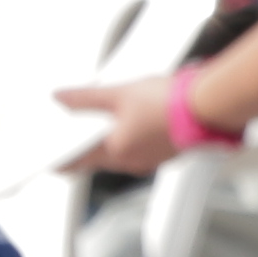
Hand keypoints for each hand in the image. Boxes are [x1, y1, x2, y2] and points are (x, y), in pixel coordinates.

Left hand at [56, 74, 176, 178]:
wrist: (208, 107)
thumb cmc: (170, 104)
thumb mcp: (118, 94)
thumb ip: (85, 97)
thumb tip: (62, 97)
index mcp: (115, 152)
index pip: (76, 162)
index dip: (60, 160)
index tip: (48, 159)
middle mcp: (132, 162)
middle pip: (98, 156)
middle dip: (86, 142)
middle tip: (75, 126)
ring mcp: (151, 159)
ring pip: (120, 152)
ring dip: (110, 138)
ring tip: (106, 115)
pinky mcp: (166, 152)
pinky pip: (140, 148)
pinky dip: (131, 137)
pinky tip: (133, 118)